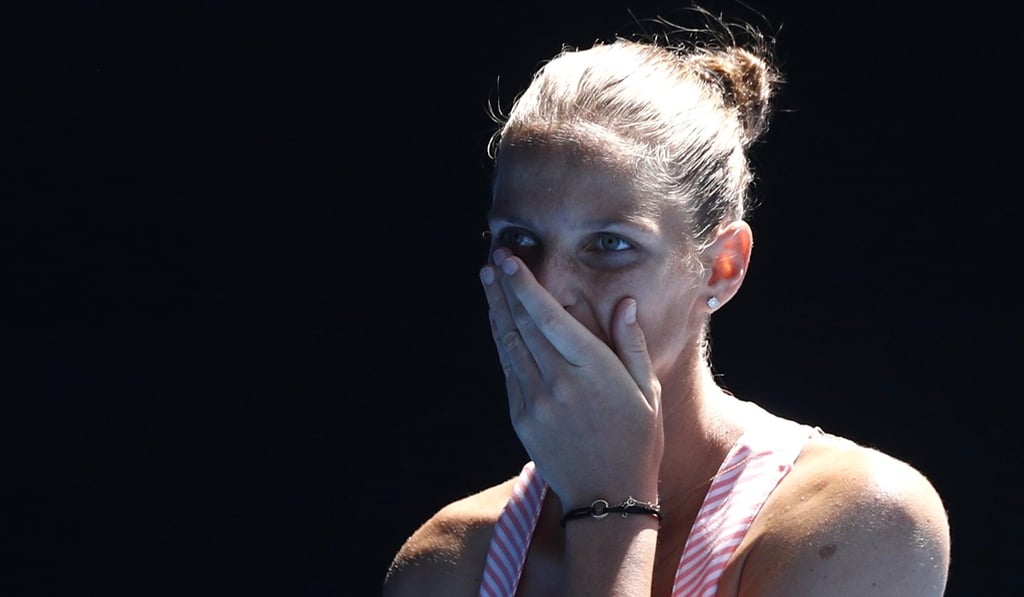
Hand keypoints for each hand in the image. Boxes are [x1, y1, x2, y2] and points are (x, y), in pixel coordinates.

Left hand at [480, 250, 663, 508]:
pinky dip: (502, 340)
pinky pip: (508, 369)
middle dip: (506, 288)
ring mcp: (535, 400)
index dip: (526, 286)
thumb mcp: (647, 390)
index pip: (550, 316)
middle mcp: (558, 381)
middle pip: (524, 324)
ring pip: (510, 343)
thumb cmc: (638, 439)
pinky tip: (500, 322)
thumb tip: (624, 302)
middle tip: (494, 258)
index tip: (510, 261)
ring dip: (497, 309)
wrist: (608, 496)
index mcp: (592, 370)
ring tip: (488, 280)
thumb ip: (632, 344)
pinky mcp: (521, 417)